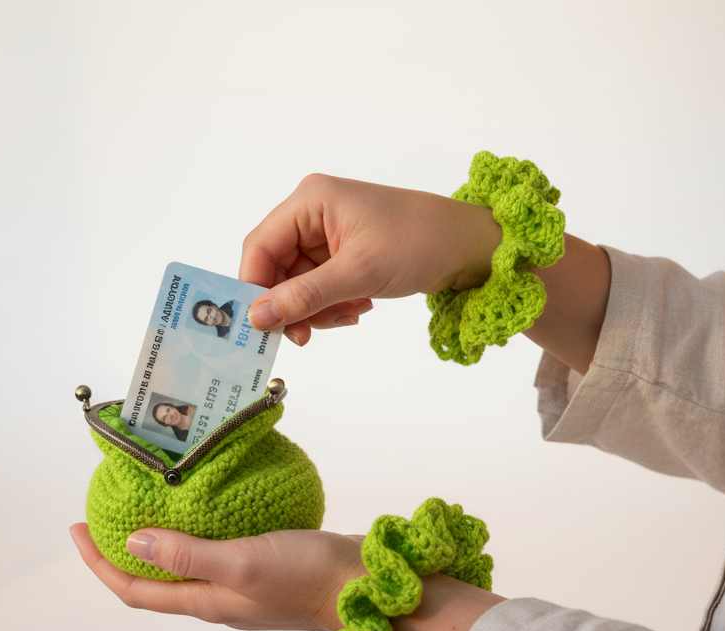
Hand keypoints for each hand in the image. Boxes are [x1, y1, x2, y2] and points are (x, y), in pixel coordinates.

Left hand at [70, 523, 367, 630]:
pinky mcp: (268, 567)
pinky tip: (208, 503)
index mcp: (206, 603)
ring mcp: (244, 585)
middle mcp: (218, 598)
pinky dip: (199, 529)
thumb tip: (131, 542)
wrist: (371, 588)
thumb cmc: (308, 577)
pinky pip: (218, 549)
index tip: (75, 528)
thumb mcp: (242, 561)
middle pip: (154, 579)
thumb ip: (188, 554)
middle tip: (102, 513)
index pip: (134, 588)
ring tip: (147, 503)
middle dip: (121, 550)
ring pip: (186, 564)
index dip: (99, 563)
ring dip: (160, 539)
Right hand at [239, 174, 501, 345]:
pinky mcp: (344, 252)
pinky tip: (358, 307)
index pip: (260, 246)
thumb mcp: (358, 274)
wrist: (470, 246)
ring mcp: (328, 232)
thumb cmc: (420, 243)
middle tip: (305, 336)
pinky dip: (332, 304)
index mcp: (310, 201)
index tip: (259, 326)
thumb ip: (303, 296)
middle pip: (276, 267)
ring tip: (348, 314)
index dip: (254, 287)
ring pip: (297, 282)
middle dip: (291, 303)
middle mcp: (313, 212)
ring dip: (316, 308)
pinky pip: (319, 285)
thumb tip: (257, 317)